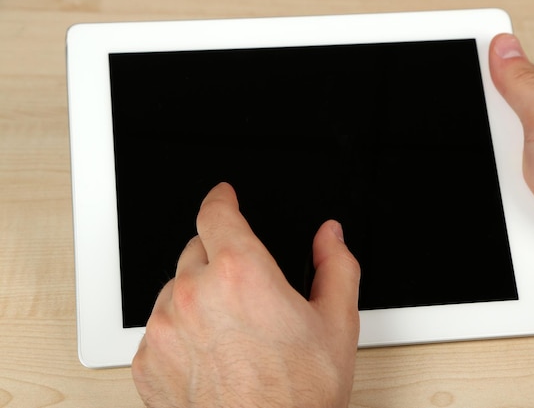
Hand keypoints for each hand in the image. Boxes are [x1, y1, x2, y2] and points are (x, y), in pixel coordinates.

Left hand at [132, 182, 360, 407]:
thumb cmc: (299, 396)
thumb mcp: (336, 324)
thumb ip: (335, 266)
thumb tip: (330, 237)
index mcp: (241, 274)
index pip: (216, 213)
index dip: (221, 198)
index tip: (223, 196)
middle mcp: (195, 294)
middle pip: (196, 250)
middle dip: (219, 258)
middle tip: (245, 292)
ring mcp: (165, 328)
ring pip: (175, 289)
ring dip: (197, 296)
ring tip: (231, 333)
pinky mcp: (147, 361)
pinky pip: (159, 327)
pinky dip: (179, 331)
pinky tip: (209, 356)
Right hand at [489, 33, 533, 291]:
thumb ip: (523, 85)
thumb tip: (503, 48)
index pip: (509, 76)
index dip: (482, 76)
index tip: (464, 85)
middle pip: (491, 122)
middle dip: (481, 134)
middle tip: (496, 147)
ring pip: (488, 161)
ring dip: (488, 173)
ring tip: (506, 183)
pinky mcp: (525, 201)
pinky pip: (492, 194)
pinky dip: (491, 200)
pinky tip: (502, 204)